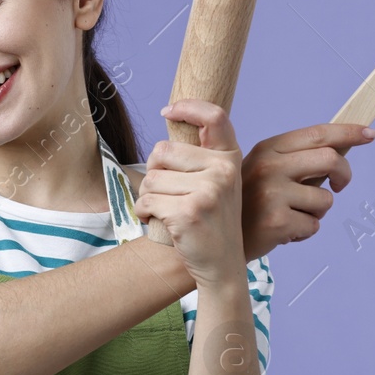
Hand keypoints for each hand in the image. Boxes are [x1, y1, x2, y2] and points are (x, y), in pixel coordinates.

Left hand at [134, 100, 246, 289]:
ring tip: (167, 212)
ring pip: (151, 178)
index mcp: (230, 159)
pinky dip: (144, 213)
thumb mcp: (218, 183)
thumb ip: (202, 156)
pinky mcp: (189, 212)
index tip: (167, 111)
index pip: (214, 117)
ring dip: (148, 197)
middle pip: (163, 151)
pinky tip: (160, 223)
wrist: (221, 266)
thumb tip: (170, 116)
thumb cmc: (211, 222)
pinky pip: (146, 200)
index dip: (189, 107)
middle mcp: (223, 171)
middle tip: (168, 195)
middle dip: (154, 173)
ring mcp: (208, 191)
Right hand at [239, 123, 374, 260]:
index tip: (370, 134)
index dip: (348, 132)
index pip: (317, 133)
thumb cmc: (248, 204)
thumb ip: (298, 159)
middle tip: (339, 187)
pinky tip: (283, 231)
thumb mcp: (265, 171)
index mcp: (268, 148)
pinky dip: (305, 231)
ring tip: (293, 216)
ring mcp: (272, 193)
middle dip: (345, 175)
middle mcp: (269, 165)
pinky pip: (314, 225)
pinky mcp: (277, 220)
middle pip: (331, 160)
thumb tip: (343, 147)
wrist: (213, 236)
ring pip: (326, 199)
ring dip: (318, 212)